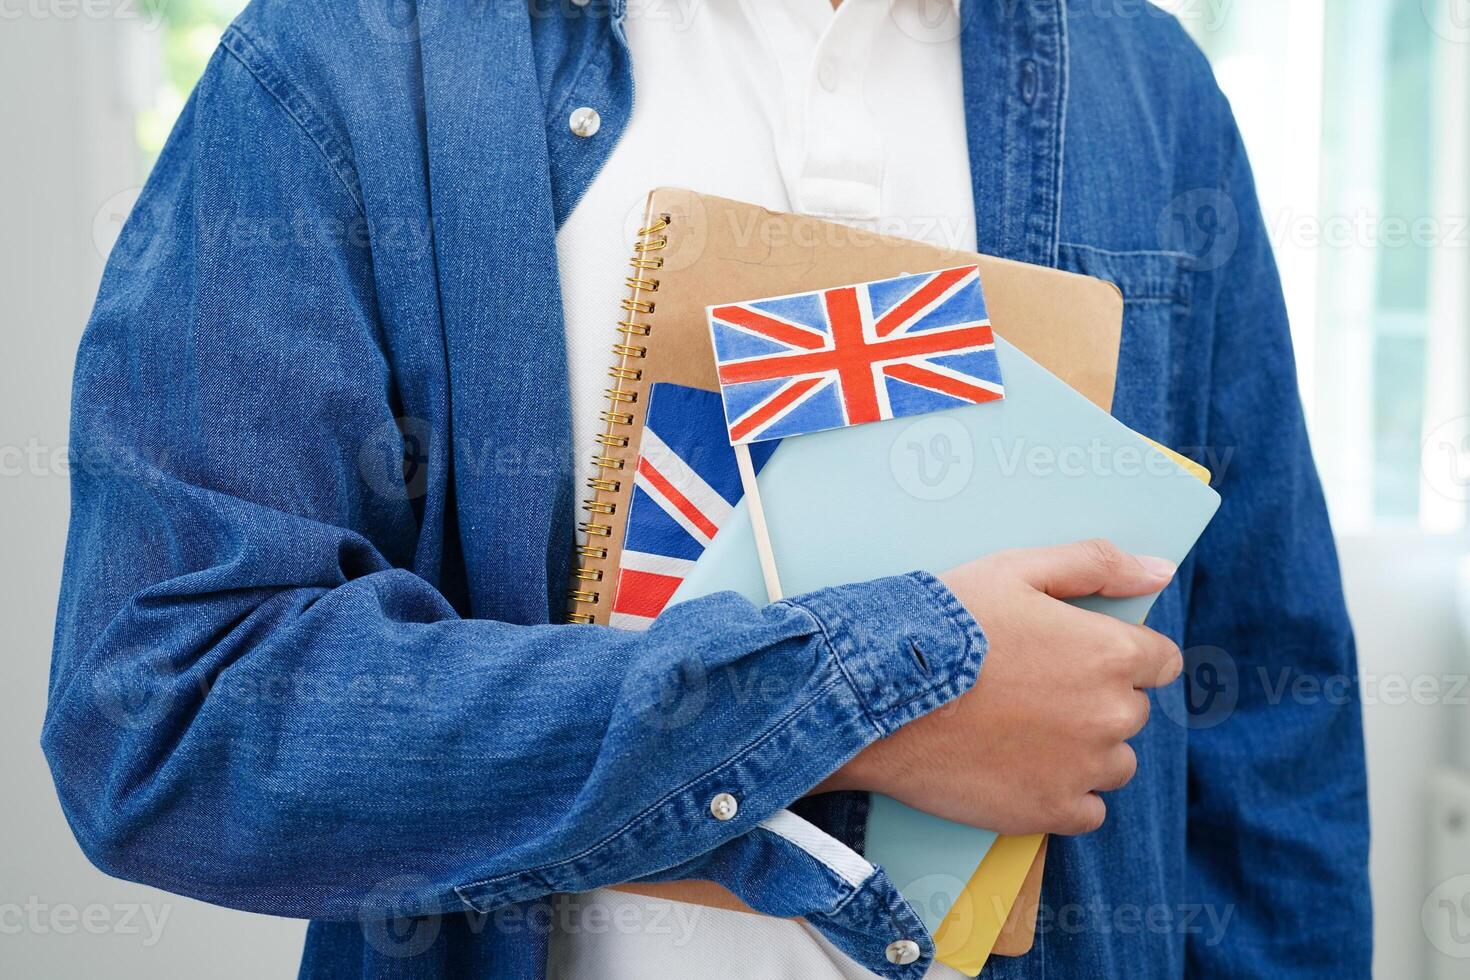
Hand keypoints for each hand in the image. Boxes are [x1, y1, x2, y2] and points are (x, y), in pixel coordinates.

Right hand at [818, 540, 1180, 835]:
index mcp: (1110, 653)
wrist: (877, 694)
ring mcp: (1083, 769)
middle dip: (1093, 699)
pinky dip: (1061, 793)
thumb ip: (1097, 564)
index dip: (1118, 654)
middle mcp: (1111, 715)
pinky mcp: (1051, 812)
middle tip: (1030, 689)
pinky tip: (1018, 767)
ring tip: (1020, 730)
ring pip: (1113, 763)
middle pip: (1131, 711)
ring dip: (1082, 749)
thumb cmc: (943, 624)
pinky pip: (1087, 810)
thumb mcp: (1015, 569)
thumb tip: (1159, 572)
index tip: (1075, 657)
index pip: (1160, 661)